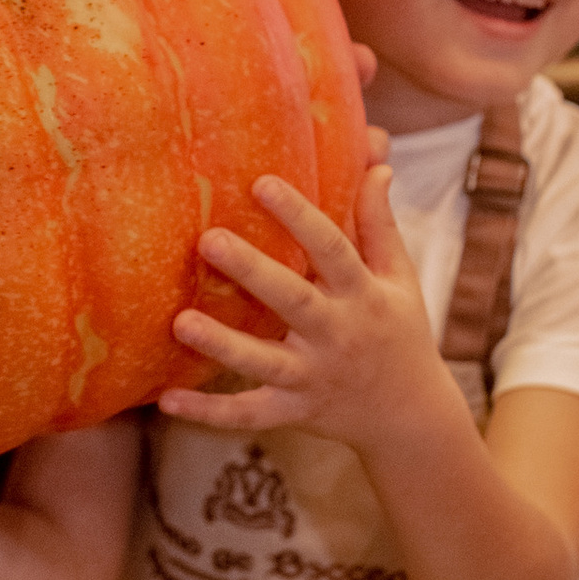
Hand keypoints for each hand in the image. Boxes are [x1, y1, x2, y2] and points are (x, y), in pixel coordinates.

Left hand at [163, 166, 452, 453]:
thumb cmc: (398, 331)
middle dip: (252, 271)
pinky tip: (168, 400)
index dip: (299, 215)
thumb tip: (378, 164)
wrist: (410, 415)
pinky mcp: (293, 410)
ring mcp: (313, 376)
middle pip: (293, 300)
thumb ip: (380, 224)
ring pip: (264, 361)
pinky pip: (249, 414)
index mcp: (363, 294)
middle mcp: (337, 334)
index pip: (332, 248)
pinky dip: (210, 413)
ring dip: (222, 345)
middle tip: (209, 239)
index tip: (262, 183)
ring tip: (180, 322)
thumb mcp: (400, 278)